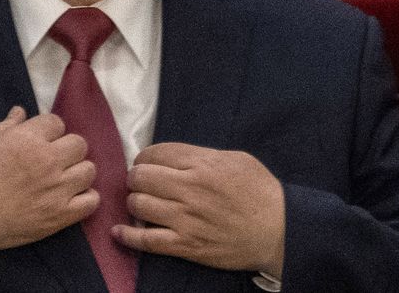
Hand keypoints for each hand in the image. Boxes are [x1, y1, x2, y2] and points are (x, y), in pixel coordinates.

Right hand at [0, 106, 98, 262]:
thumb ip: (7, 126)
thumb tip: (21, 112)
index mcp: (28, 139)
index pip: (57, 122)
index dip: (49, 131)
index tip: (40, 141)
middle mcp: (47, 161)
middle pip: (79, 144)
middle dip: (67, 149)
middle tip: (53, 160)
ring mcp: (56, 189)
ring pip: (89, 170)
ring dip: (78, 172)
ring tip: (63, 179)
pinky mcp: (59, 216)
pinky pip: (91, 202)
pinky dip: (85, 198)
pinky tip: (71, 198)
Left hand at [112, 142, 284, 276]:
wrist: (279, 230)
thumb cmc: (260, 192)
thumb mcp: (235, 159)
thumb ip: (202, 155)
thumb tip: (174, 157)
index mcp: (203, 164)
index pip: (155, 153)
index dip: (145, 157)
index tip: (147, 163)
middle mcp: (190, 190)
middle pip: (141, 176)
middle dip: (136, 177)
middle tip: (142, 182)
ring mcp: (186, 219)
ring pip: (138, 205)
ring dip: (134, 202)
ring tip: (141, 203)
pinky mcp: (186, 245)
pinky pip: (146, 241)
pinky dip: (127, 236)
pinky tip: (119, 231)